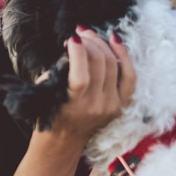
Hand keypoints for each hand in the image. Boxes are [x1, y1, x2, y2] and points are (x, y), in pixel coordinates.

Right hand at [46, 28, 135, 143]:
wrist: (64, 141)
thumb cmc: (50, 114)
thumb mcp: (46, 92)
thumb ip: (58, 70)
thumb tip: (72, 47)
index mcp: (75, 106)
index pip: (81, 74)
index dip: (77, 51)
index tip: (70, 38)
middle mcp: (97, 106)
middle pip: (99, 63)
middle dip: (88, 42)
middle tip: (78, 34)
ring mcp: (112, 105)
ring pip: (113, 64)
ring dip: (101, 44)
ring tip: (89, 34)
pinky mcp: (121, 104)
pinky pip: (129, 75)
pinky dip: (123, 55)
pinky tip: (114, 40)